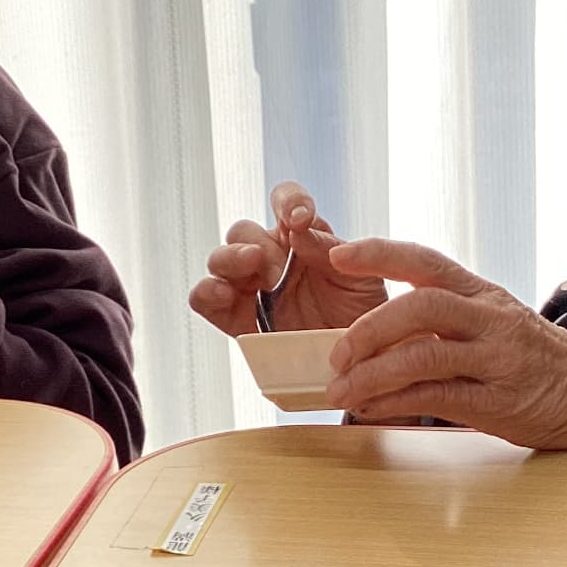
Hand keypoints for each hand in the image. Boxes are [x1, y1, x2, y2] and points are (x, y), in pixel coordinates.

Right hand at [188, 180, 385, 336]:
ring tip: (251, 270)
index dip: (288, 201)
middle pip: (244, 231)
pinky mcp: (236, 319)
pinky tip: (223, 294)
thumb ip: (333, 251)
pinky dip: (206, 292)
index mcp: (302, 237)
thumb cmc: (362, 317)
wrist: (357, 365)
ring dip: (230, 259)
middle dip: (255, 242)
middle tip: (274, 267)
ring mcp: (251, 288)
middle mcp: (272, 257)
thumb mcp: (362, 280)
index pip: (286, 202)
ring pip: (220, 259)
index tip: (299, 218)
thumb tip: (299, 231)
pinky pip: (204, 298)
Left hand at [322, 238, 566, 449]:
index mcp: (482, 293)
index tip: (337, 253)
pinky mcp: (500, 401)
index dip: (379, 253)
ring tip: (341, 391)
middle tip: (336, 354)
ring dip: (373, 374)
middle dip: (369, 328)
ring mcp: (497, 359)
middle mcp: (490, 318)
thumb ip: (445, 318)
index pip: (426, 261)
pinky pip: (438, 398)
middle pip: (420, 307)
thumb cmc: (532, 358)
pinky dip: (396, 404)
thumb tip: (374, 329)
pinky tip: (371, 411)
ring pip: (424, 356)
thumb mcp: (493, 321)